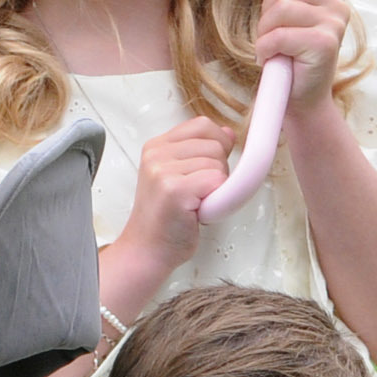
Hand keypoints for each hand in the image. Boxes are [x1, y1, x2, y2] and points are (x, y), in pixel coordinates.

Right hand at [107, 118, 234, 295]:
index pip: (202, 124)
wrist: (147, 251)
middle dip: (218, 170)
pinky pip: (216, 181)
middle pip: (214, 144)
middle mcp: (156, 154)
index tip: (210, 168)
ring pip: (218, 163)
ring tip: (196, 203)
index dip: (218, 143)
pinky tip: (198, 211)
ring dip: (217, 187)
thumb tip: (229, 134)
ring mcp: (163, 171)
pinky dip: (217, 199)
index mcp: (156, 146)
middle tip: (199, 194)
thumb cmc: (165, 219)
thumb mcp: (178, 176)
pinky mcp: (175, 189)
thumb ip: (200, 152)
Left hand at [255, 0, 353, 111]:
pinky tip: (271, 60)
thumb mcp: (295, 16)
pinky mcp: (324, 44)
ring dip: (265, 31)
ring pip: (282, 7)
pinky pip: (279, 35)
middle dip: (269, 7)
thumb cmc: (292, 59)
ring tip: (272, 48)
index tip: (280, 7)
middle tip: (272, 32)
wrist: (300, 100)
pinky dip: (266, 49)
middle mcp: (337, 6)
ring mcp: (333, 24)